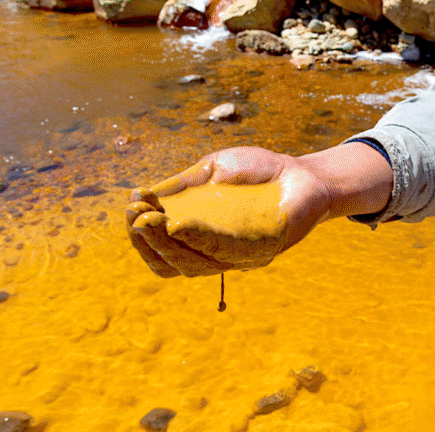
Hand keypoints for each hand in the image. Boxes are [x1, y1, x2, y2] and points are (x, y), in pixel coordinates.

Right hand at [125, 147, 332, 277]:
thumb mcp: (212, 170)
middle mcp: (216, 253)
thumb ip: (182, 185)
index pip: (164, 251)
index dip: (143, 235)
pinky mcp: (263, 250)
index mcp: (201, 237)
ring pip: (193, 264)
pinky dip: (200, 240)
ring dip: (166, 245)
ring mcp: (239, 256)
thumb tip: (141, 197)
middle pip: (172, 263)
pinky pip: (226, 252)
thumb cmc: (257, 172)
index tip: (132, 207)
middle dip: (148, 242)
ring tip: (148, 223)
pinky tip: (180, 226)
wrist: (303, 171)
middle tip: (134, 217)